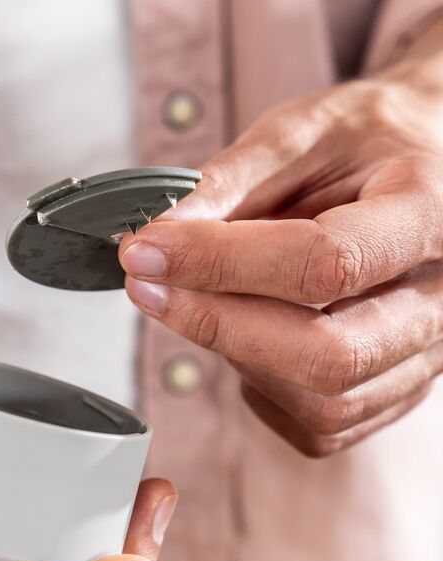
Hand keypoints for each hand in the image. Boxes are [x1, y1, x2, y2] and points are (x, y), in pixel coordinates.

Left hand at [120, 53, 442, 456]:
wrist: (418, 162)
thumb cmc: (363, 142)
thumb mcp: (297, 134)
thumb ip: (226, 186)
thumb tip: (153, 243)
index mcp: (428, 211)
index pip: (326, 261)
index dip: (221, 264)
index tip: (146, 252)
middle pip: (330, 356)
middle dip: (218, 327)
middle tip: (149, 288)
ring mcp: (429, 353)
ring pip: (323, 402)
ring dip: (237, 357)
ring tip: (207, 300)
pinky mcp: (400, 388)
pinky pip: (323, 426)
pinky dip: (265, 390)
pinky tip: (248, 338)